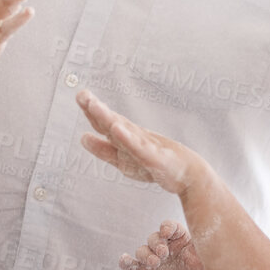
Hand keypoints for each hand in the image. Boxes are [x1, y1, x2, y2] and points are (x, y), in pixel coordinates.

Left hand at [77, 90, 199, 195]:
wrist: (189, 174)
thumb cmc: (157, 164)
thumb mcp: (125, 160)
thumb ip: (104, 149)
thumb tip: (82, 137)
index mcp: (124, 139)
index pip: (104, 124)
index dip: (91, 111)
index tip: (80, 95)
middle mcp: (134, 138)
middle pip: (112, 122)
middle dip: (96, 109)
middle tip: (82, 94)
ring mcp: (145, 147)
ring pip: (124, 131)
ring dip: (108, 118)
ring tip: (94, 105)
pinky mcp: (155, 158)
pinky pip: (139, 148)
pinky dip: (127, 138)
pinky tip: (117, 129)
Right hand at [120, 221, 212, 269]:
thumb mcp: (206, 259)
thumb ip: (203, 245)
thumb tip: (206, 229)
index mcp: (179, 240)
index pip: (169, 227)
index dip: (166, 227)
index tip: (166, 233)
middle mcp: (164, 248)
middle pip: (154, 238)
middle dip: (156, 243)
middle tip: (163, 254)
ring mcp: (152, 261)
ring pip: (141, 250)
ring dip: (145, 254)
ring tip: (155, 263)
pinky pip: (129, 265)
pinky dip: (125, 262)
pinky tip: (125, 260)